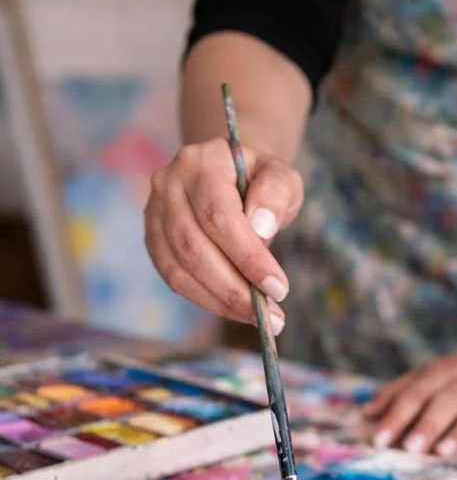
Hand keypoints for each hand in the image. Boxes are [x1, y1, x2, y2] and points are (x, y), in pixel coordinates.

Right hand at [145, 138, 303, 329]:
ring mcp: (155, 214)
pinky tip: (236, 309)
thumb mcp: (281, 177)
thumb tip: (260, 228)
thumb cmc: (259, 180)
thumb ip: (276, 194)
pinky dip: (207, 299)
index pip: (218, 215)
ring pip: (180, 268)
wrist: (230, 177)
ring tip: (258, 317)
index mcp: (200, 162)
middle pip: (194, 246)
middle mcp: (168, 185)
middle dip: (234, 287)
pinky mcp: (153, 241)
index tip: (278, 287)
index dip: (247, 256)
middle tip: (270, 314)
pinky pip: (175, 279)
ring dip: (221, 300)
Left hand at [363, 339, 456, 457]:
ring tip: (443, 452)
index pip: (417, 391)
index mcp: (443, 372)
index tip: (378, 439)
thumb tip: (366, 414)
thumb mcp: (434, 374)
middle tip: (410, 448)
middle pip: (447, 399)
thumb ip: (401, 392)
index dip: (397, 414)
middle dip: (428, 423)